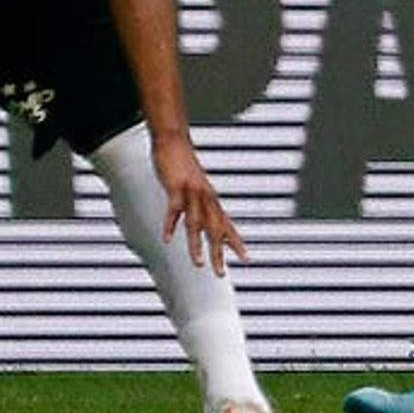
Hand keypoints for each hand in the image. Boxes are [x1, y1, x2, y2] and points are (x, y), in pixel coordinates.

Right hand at [153, 131, 247, 276]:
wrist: (173, 139)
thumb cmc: (183, 164)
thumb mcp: (195, 187)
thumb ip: (200, 205)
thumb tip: (203, 221)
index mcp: (211, 199)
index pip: (227, 224)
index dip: (236, 241)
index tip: (246, 258)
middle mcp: (206, 198)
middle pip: (215, 229)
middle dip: (218, 252)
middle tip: (220, 273)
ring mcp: (192, 192)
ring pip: (197, 223)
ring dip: (197, 245)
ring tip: (198, 264)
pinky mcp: (177, 187)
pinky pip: (174, 209)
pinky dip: (170, 224)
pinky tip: (166, 238)